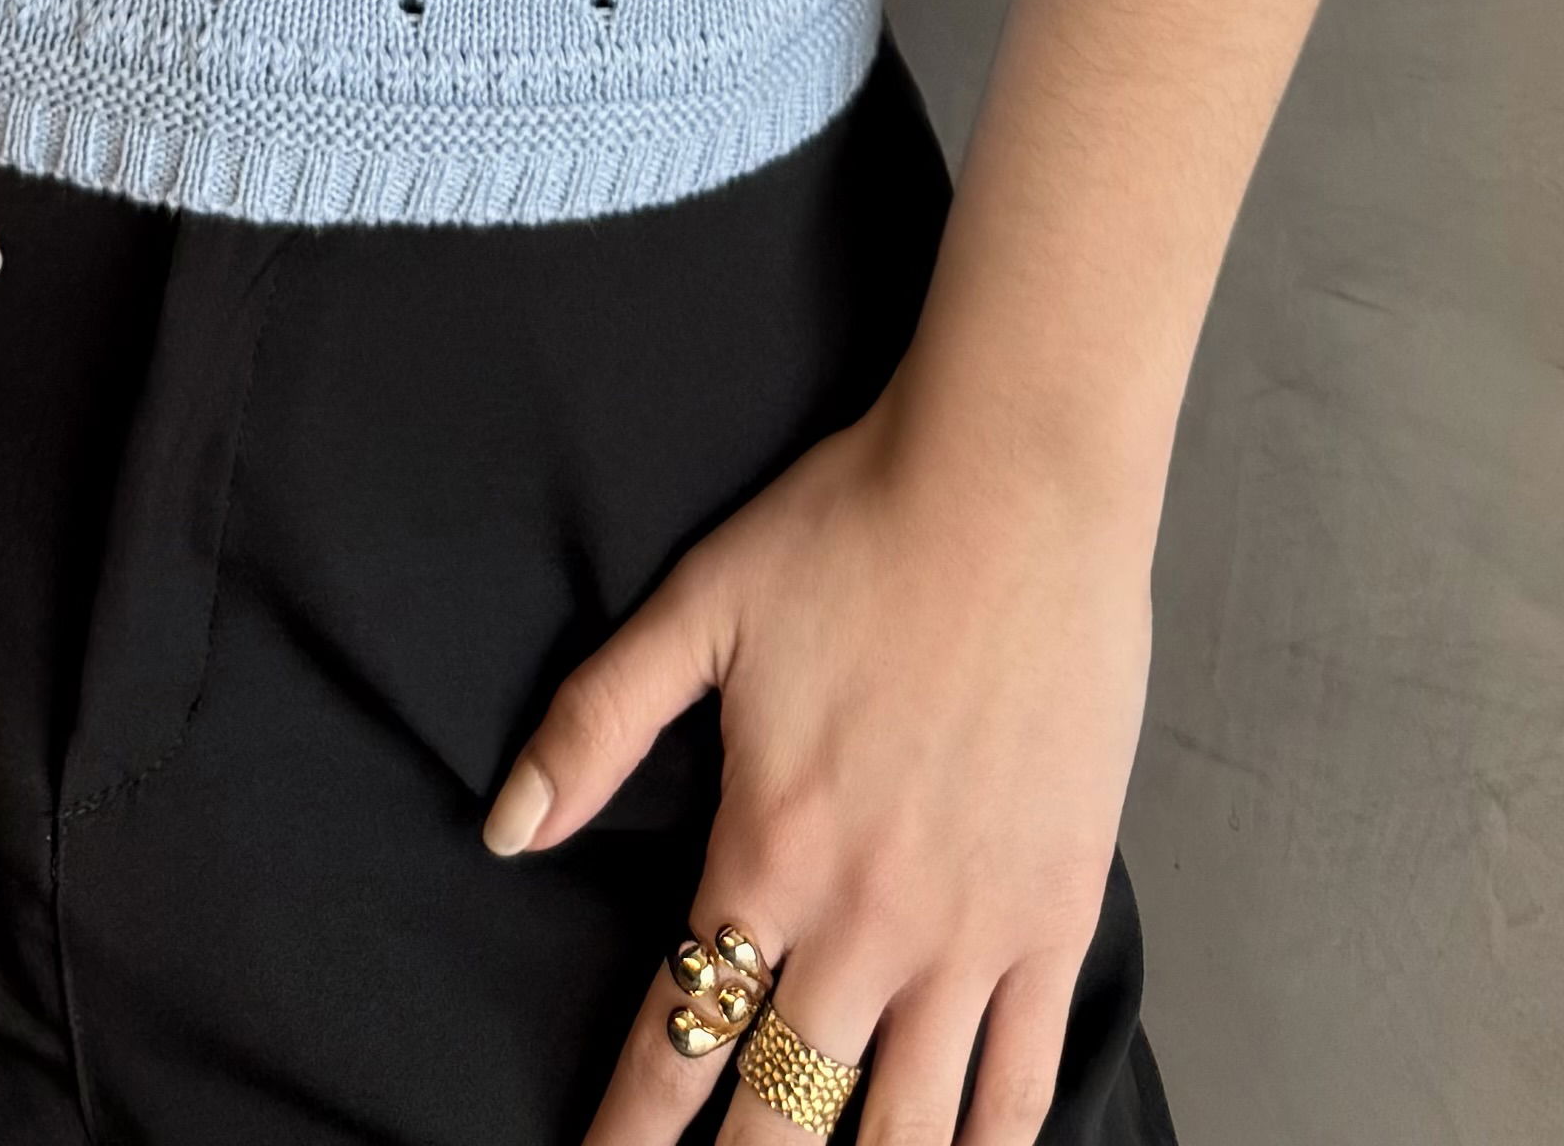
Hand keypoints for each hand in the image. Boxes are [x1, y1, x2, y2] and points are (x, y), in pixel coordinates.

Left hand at [482, 365, 1159, 1145]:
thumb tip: (506, 828)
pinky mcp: (1056, 916)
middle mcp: (867, 921)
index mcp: (769, 852)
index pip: (679, 1042)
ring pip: (906, 1130)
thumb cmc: (854, 529)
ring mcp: (972, 931)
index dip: (630, 1133)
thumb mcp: (700, 608)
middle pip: (783, 1118)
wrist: (1017, 482)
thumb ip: (597, 724)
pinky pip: (1021, 1084)